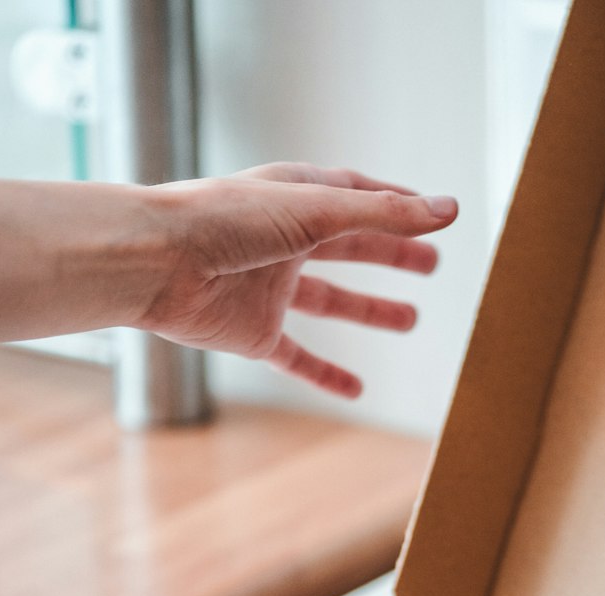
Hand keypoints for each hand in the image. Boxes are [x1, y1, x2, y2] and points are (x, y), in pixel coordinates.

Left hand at [139, 163, 457, 395]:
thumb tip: (448, 211)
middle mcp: (284, 241)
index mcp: (296, 198)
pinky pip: (297, 357)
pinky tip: (356, 390)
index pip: (355, 196)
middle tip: (431, 265)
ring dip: (370, 310)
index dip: (394, 204)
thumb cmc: (224, 221)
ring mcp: (269, 289)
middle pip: (350, 247)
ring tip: (410, 320)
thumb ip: (382, 215)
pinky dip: (326, 374)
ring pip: (330, 302)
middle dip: (391, 254)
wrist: (156, 263)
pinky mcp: (254, 333)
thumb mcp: (316, 210)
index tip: (432, 213)